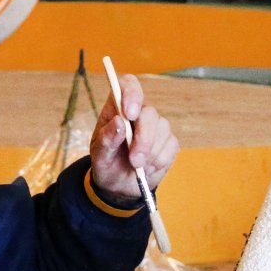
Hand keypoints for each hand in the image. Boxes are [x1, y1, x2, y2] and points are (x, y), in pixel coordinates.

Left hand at [90, 73, 178, 201]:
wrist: (119, 186)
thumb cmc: (107, 164)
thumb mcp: (99, 155)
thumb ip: (107, 138)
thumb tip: (119, 122)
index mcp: (117, 108)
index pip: (128, 85)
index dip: (132, 93)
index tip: (129, 113)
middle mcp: (138, 113)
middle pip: (149, 113)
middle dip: (144, 138)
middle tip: (134, 160)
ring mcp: (156, 126)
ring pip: (163, 130)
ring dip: (150, 153)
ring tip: (136, 167)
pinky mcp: (168, 142)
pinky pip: (171, 146)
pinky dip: (159, 161)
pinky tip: (147, 168)